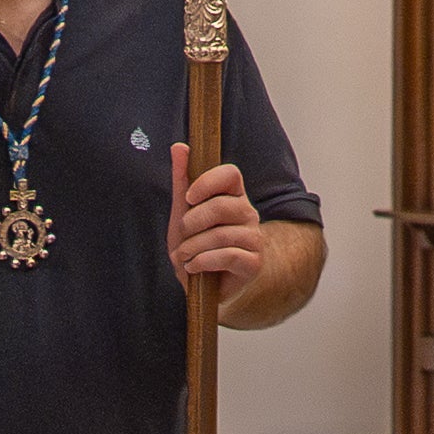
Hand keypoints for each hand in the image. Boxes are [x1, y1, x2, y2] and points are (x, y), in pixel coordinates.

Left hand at [171, 152, 271, 290]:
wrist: (206, 287)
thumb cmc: (197, 245)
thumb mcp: (183, 212)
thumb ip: (182, 181)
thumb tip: (179, 147)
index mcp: (233, 196)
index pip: (231, 174)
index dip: (208, 182)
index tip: (189, 197)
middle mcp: (248, 213)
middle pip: (222, 206)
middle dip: (192, 223)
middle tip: (182, 236)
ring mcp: (254, 238)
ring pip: (221, 234)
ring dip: (193, 248)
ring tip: (184, 257)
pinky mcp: (254, 262)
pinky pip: (228, 255)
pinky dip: (203, 262)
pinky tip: (193, 267)